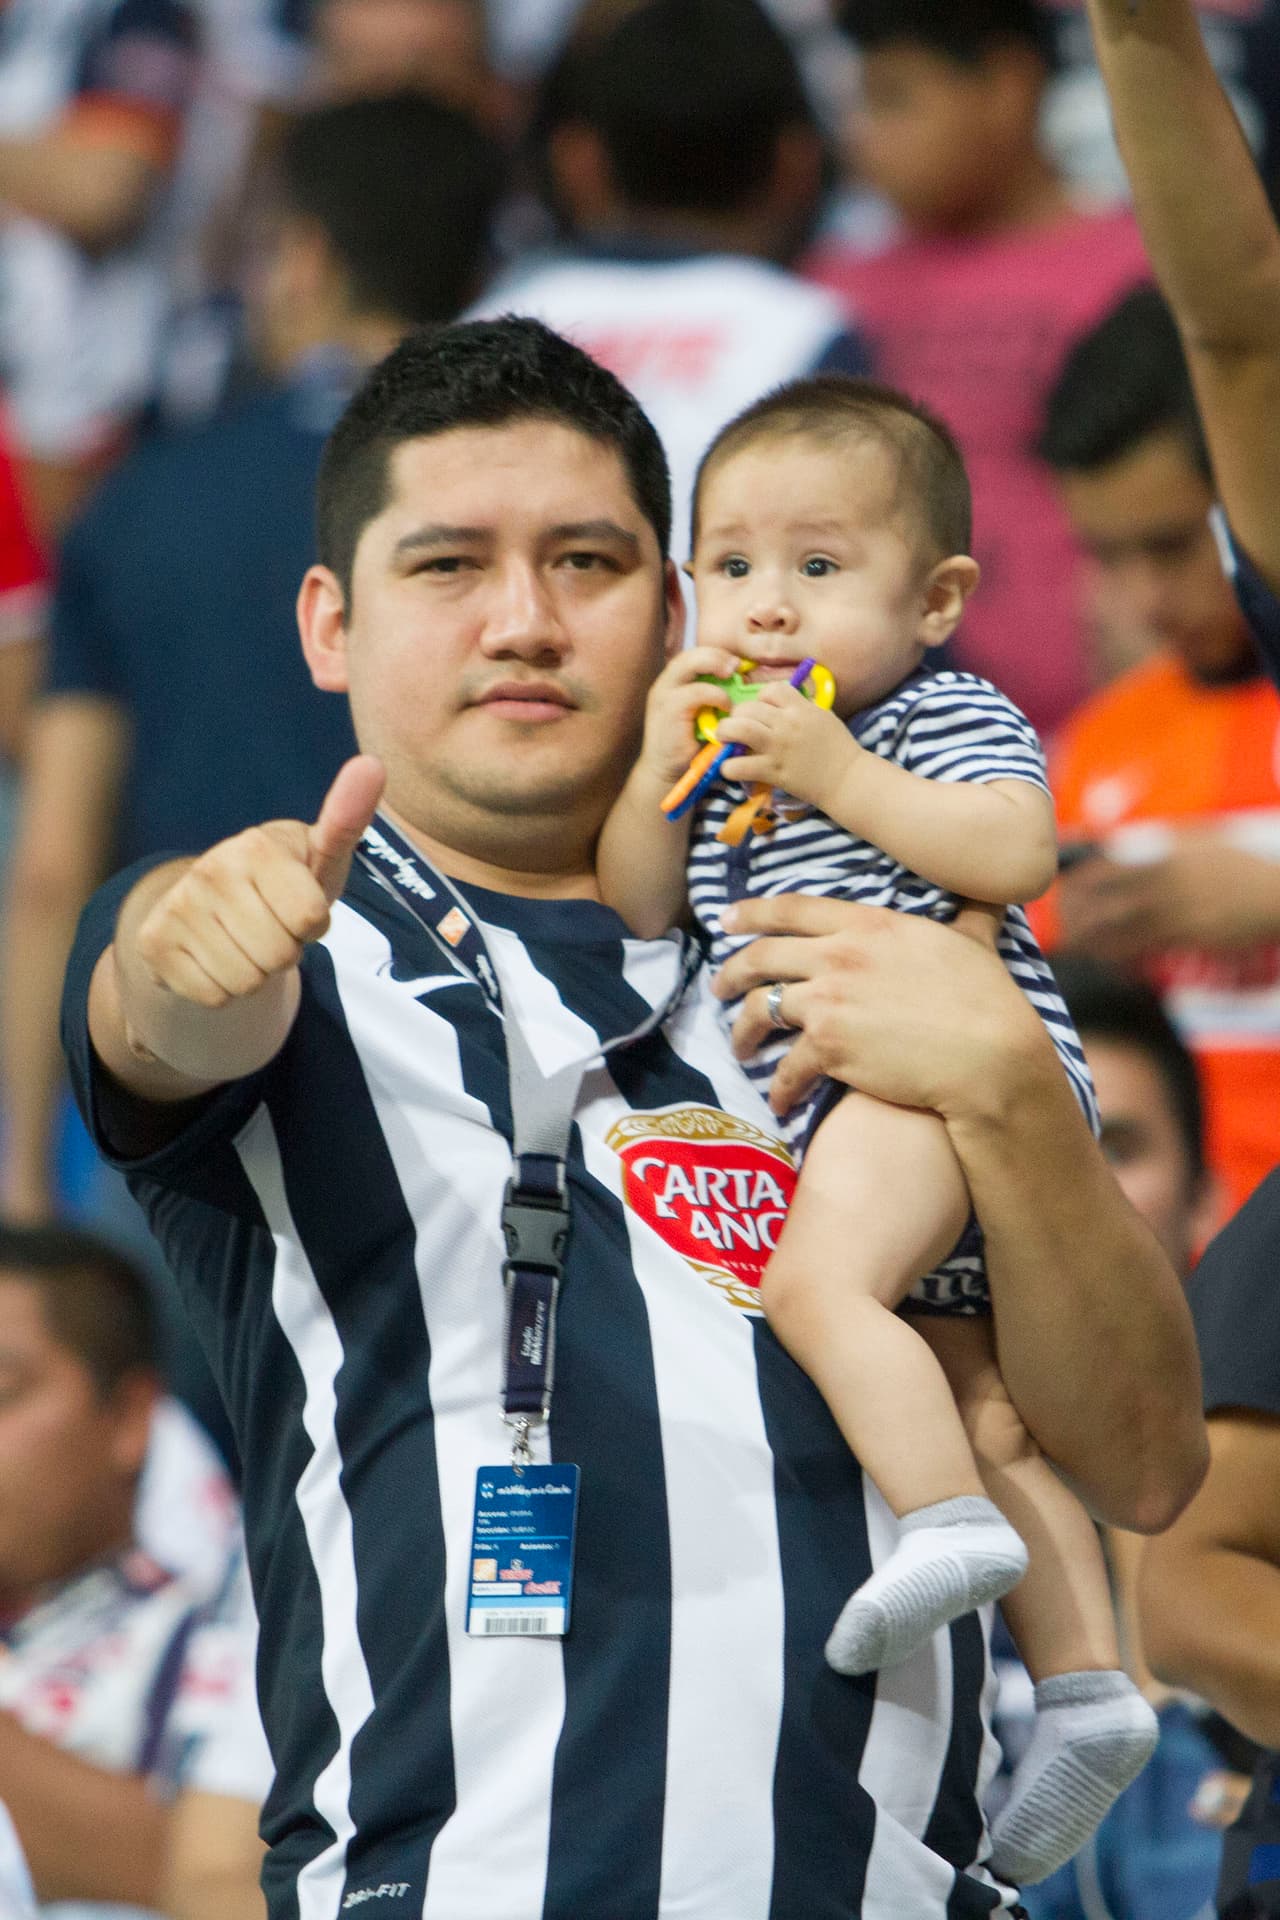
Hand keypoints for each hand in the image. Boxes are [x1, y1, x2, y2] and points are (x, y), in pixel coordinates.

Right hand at [133, 755, 384, 1007]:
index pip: (310, 920)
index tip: (300, 907)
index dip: (314, 925)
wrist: (216, 908)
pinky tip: (218, 957)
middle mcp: (210, 870)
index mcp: (256, 846)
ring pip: (246, 981)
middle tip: (271, 928)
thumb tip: (372, 764)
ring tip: (247, 942)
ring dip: (256, 973)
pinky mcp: (155, 945)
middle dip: (285, 952)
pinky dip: (224, 989)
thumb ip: (347, 818)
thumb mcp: (322, 856)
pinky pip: (214, 997)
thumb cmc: (286, 882)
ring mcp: (177, 907)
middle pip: (279, 956)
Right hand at [635, 645, 740, 786]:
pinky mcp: (669, 710)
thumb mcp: (703, 714)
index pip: (693, 655)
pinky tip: (725, 706)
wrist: (666, 774)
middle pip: (690, 653)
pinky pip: (696, 692)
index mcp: (673, 683)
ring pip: (690, 664)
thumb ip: (714, 696)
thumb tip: (745, 682)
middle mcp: (665, 684)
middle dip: (716, 655)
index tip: (737, 665)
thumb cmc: (690, 746)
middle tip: (736, 666)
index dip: (716, 654)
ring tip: (732, 679)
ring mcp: (664, 695)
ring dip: (716, 667)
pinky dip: (715, 695)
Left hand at [713, 893, 1031, 1118]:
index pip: (793, 909)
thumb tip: (990, 893)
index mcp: (868, 923)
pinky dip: (778, 1086)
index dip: (752, 913)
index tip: (727, 919)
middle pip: (762, 955)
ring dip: (742, 1030)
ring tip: (739, 1044)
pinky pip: (786, 1066)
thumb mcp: (975, 942)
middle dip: (731, 970)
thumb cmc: (988, 1000)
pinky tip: (778, 1100)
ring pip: (762, 1008)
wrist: (988, 1056)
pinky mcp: (828, 1046)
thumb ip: (971, 914)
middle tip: (719, 985)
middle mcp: (838, 955)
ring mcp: (828, 1000)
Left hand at [716, 683, 857, 811]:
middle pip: (748, 707)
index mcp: (801, 708)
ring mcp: (779, 747)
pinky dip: (729, 767)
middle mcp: (787, 723)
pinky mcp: (774, 771)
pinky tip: (731, 769)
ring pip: (739, 729)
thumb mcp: (822, 717)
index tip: (760, 710)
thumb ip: (800, 707)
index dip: (760, 698)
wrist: (847, 779)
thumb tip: (776, 703)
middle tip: (735, 727)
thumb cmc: (837, 748)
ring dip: (725, 732)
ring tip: (725, 740)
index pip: (770, 689)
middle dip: (736, 715)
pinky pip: (739, 766)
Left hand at [1057, 837, 1279, 962]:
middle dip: (1075, 920)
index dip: (1075, 886)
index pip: (1101, 871)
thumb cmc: (1236, 864)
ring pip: (1120, 934)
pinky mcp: (1192, 939)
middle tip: (1063, 929)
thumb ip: (1158, 847)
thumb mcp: (1197, 841)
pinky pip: (1148, 953)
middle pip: (1101, 906)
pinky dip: (1126, 959)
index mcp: (1161, 858)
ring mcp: (1178, 913)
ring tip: (1078, 949)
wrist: (1278, 890)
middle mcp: (1164, 885)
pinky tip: (1114, 964)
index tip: (1062, 894)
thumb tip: (1116, 848)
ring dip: (1094, 945)